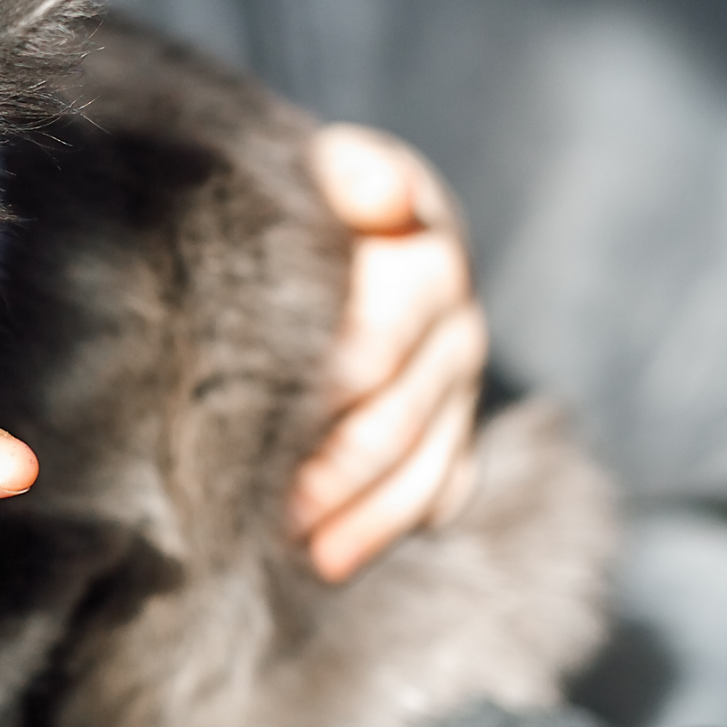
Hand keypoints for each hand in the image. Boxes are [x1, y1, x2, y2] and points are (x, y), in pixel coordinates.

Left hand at [292, 124, 485, 581]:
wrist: (335, 218)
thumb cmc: (305, 196)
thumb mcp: (319, 166)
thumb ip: (345, 171)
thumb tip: (372, 190)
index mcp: (424, 248)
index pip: (386, 328)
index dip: (333, 381)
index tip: (276, 420)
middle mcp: (454, 318)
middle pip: (399, 411)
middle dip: (335, 468)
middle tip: (268, 509)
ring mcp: (457, 379)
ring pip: (423, 463)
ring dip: (361, 516)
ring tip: (298, 553)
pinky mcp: (452, 424)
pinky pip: (437, 490)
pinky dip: (385, 528)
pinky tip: (331, 560)